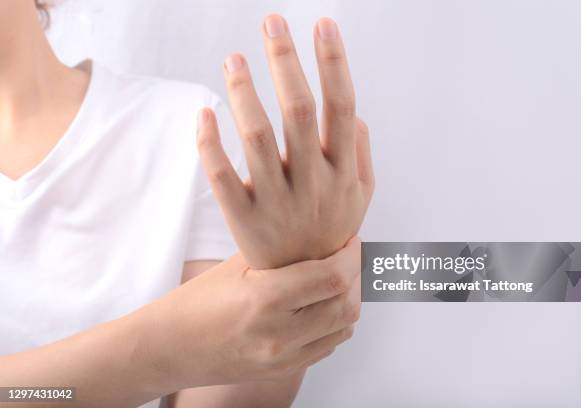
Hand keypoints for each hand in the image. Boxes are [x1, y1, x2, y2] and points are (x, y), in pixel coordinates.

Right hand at [143, 237, 360, 388]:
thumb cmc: (199, 301)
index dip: (352, 256)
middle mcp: (278, 334)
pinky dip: (335, 322)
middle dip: (356, 277)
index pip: (332, 277)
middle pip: (346, 305)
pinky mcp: (284, 370)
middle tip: (349, 257)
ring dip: (349, 300)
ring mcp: (282, 358)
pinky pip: (328, 345)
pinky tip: (322, 304)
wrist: (172, 347)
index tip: (351, 241)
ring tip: (338, 279)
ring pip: (343, 328)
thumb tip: (319, 229)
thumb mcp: (238, 263)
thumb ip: (281, 249)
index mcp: (264, 299)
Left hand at [197, 15, 373, 268]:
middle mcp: (313, 184)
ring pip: (257, 138)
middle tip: (271, 22)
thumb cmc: (331, 228)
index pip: (341, 107)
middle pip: (298, 111)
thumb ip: (362, 152)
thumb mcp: (361, 195)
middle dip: (285, 60)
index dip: (333, 63)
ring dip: (245, 93)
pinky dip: (210, 143)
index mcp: (343, 172)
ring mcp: (277, 202)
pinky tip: (204, 112)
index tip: (321, 25)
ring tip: (234, 58)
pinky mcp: (245, 219)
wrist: (302, 283)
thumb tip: (355, 113)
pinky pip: (222, 177)